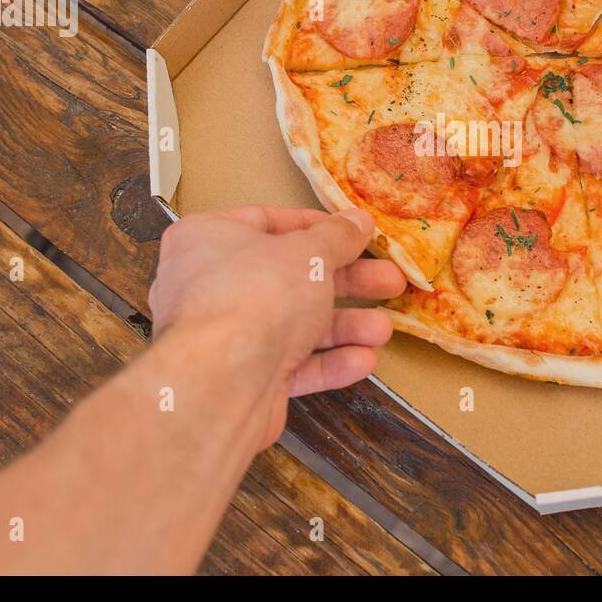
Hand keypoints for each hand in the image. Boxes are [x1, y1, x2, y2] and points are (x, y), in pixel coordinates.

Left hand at [147, 205, 405, 445]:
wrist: (222, 381)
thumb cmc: (258, 295)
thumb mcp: (310, 253)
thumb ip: (338, 236)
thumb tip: (357, 220)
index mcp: (210, 238)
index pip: (266, 221)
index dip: (317, 226)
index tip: (356, 234)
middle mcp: (211, 284)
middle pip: (291, 276)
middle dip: (347, 282)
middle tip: (391, 282)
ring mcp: (225, 335)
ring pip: (294, 324)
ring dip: (344, 326)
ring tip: (382, 331)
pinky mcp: (241, 379)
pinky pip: (290, 364)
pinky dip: (327, 362)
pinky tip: (362, 361)